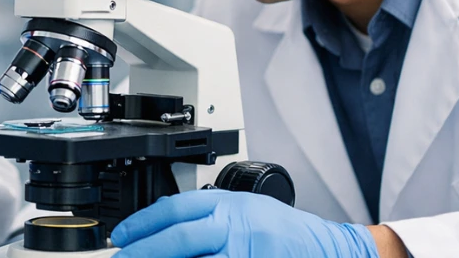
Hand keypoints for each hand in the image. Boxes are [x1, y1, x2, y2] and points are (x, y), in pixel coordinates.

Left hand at [112, 189, 378, 257]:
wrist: (336, 250)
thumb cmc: (290, 235)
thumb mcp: (248, 212)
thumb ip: (211, 219)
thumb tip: (164, 233)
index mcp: (231, 204)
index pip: (176, 208)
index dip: (143, 222)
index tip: (122, 236)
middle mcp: (238, 224)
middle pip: (181, 235)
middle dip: (145, 250)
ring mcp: (248, 250)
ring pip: (195, 255)